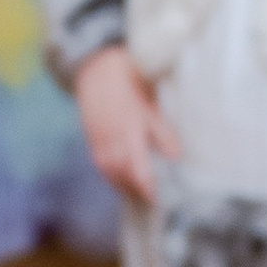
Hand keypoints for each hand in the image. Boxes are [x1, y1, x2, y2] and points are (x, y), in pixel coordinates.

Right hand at [73, 42, 178, 202]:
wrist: (94, 65)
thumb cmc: (128, 77)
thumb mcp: (150, 101)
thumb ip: (162, 130)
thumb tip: (176, 157)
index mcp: (128, 131)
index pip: (139, 171)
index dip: (149, 189)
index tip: (160, 200)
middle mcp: (111, 140)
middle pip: (123, 176)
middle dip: (137, 190)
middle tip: (152, 201)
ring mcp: (98, 140)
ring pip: (110, 172)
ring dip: (123, 185)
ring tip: (138, 194)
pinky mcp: (91, 138)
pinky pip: (100, 164)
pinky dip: (111, 175)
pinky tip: (121, 177)